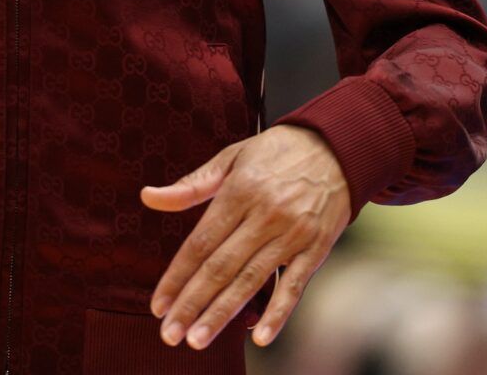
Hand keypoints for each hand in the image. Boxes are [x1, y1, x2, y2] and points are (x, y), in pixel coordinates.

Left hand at [141, 124, 350, 348]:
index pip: (200, 242)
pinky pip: (295, 285)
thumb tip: (148, 196)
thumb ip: (191, 184)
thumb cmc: (278, 152)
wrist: (338, 147)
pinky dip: (278, 313)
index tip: (159, 304)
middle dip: (192, 303)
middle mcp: (265, 214)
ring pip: (252, 280)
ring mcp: (293, 233)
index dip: (177, 276)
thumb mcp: (232, 157)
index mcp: (240, 191)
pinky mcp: (316, 248)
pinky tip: (260, 337)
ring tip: (198, 339)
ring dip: (223, 312)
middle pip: (221, 267)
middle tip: (170, 333)